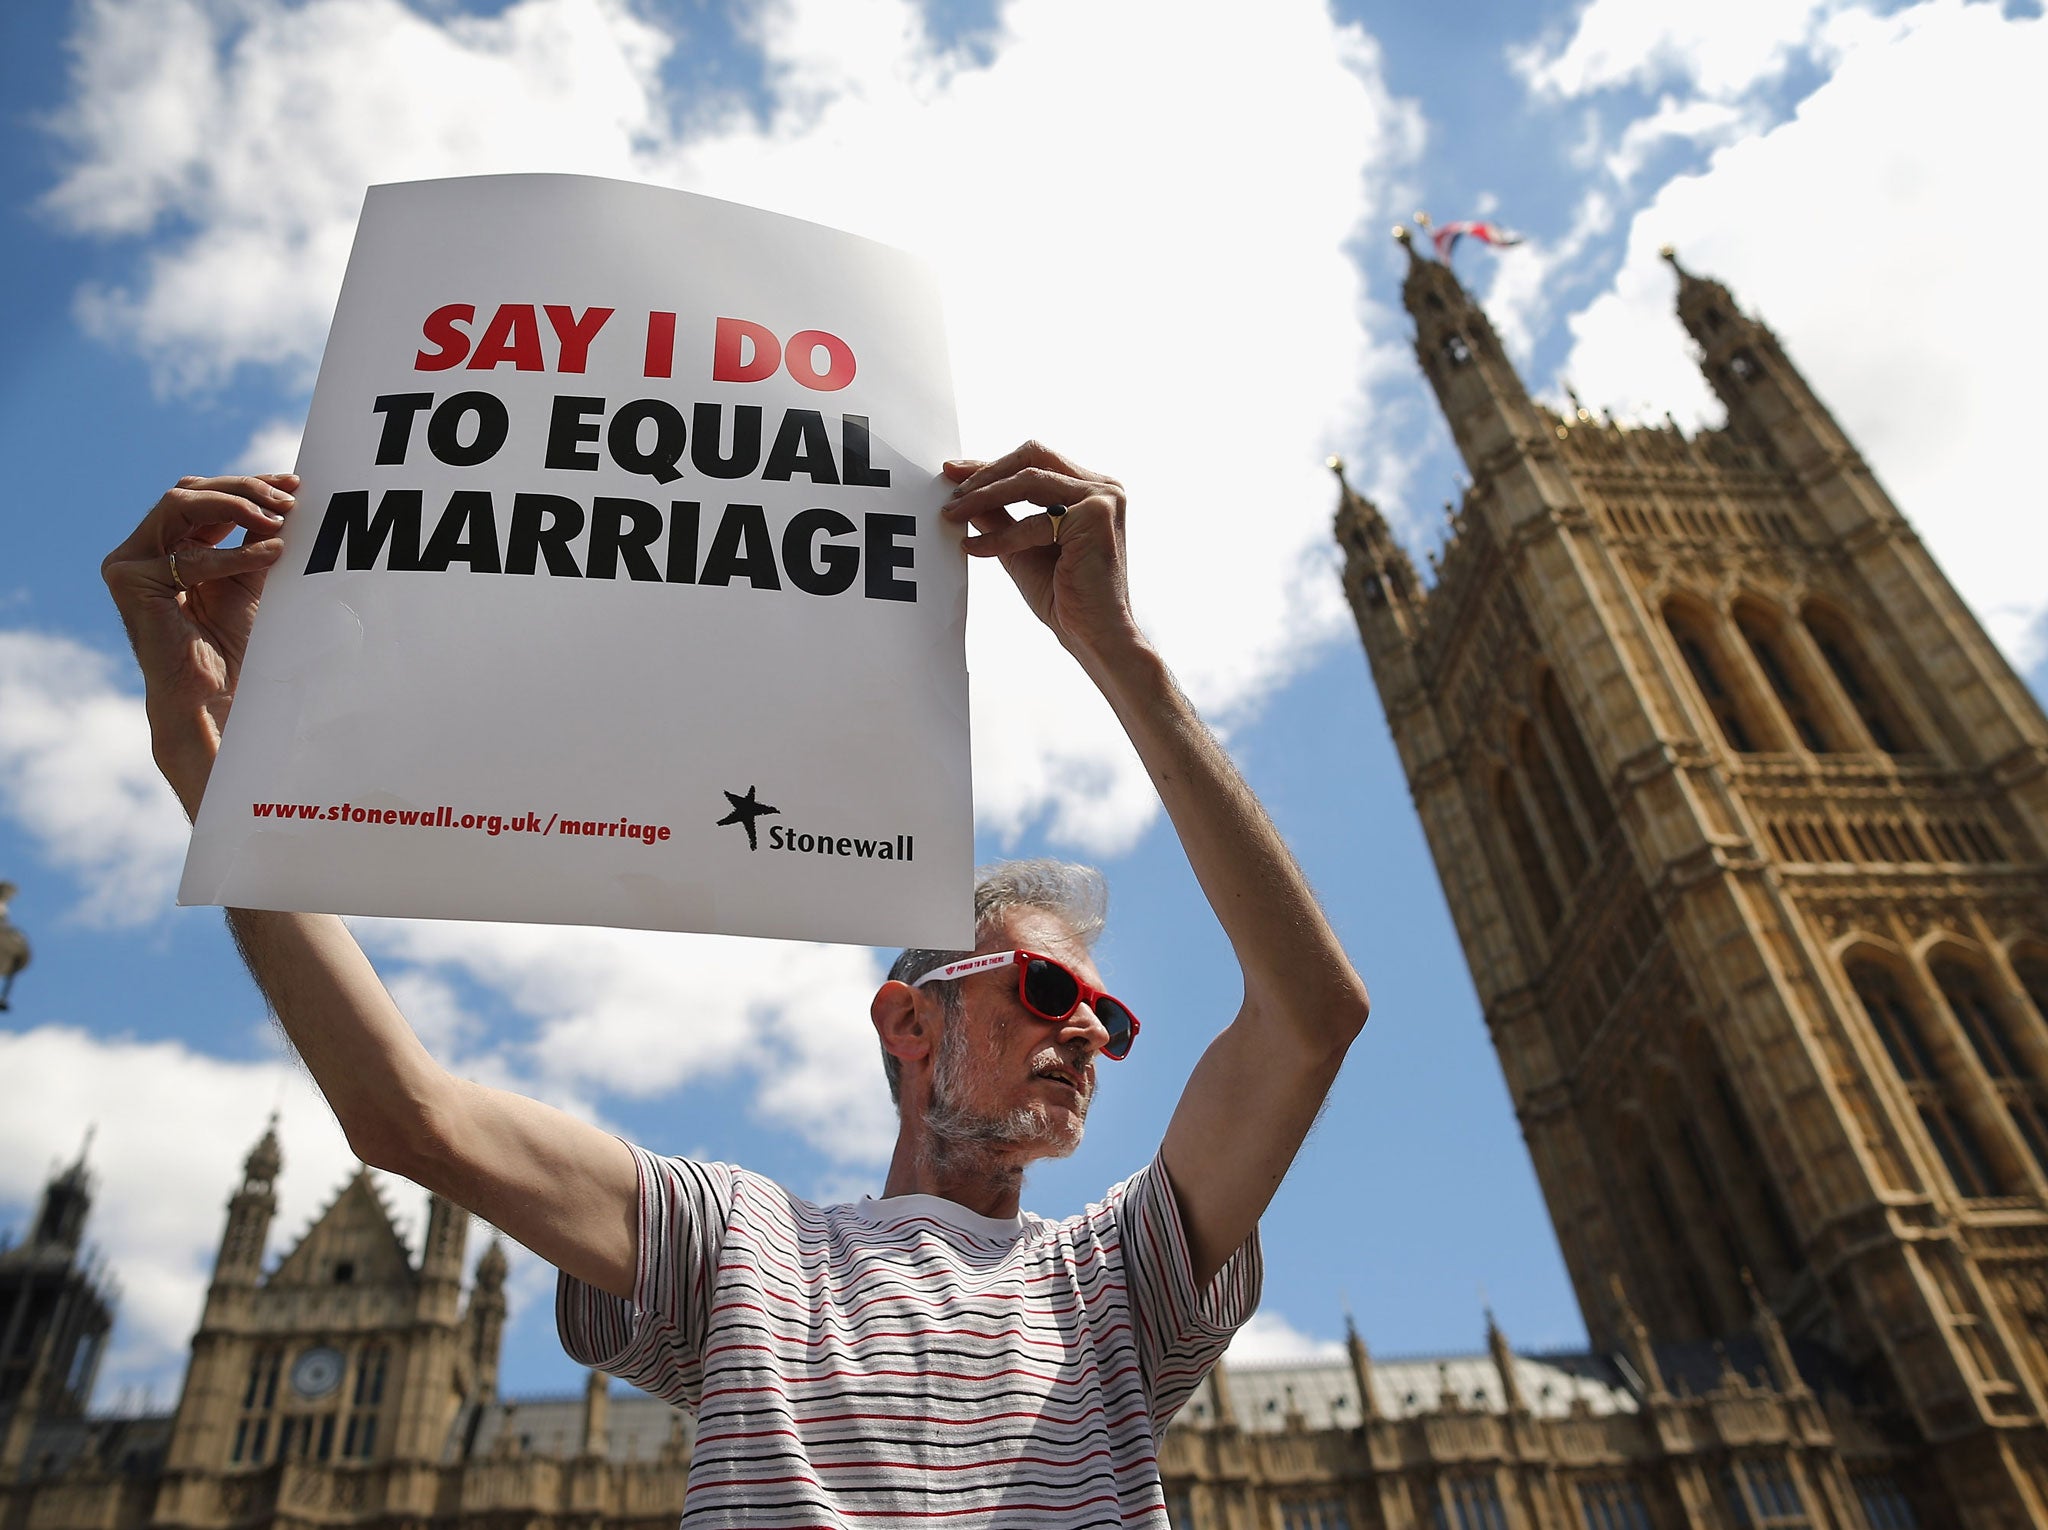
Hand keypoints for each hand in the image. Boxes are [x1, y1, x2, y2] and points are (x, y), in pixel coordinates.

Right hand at [101, 473, 298, 811]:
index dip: (249, 485)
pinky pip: (189, 558)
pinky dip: (236, 553)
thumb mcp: (253, 579)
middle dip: (244, 488)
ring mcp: (130, 564)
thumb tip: (287, 497)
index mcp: (172, 547)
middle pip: (189, 492)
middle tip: (289, 497)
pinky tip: (273, 554)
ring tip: (279, 518)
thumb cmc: (237, 648)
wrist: (217, 701)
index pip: (205, 497)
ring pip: (179, 504)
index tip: (294, 484)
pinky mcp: (130, 584)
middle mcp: (144, 551)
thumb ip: (259, 538)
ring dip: (236, 504)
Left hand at [941, 442, 1137, 661]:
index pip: (1035, 463)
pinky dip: (999, 536)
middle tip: (953, 492)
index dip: (991, 465)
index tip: (954, 472)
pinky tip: (975, 548)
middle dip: (987, 471)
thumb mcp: (1020, 548)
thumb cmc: (1066, 598)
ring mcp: (1102, 499)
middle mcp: (1102, 487)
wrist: (1094, 634)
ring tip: (955, 514)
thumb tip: (964, 496)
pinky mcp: (1094, 518)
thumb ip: (998, 518)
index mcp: (1090, 490)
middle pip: (1033, 456)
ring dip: (985, 496)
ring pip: (1029, 480)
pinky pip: (1032, 522)